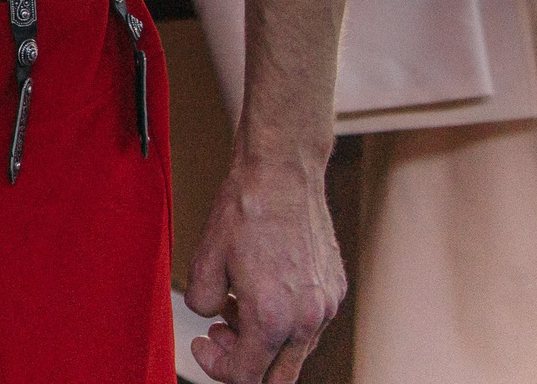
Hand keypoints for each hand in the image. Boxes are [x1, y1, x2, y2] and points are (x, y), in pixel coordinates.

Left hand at [185, 155, 345, 382]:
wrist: (283, 174)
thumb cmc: (244, 211)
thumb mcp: (205, 259)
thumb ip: (202, 302)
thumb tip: (211, 315)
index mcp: (273, 319)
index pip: (246, 376)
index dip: (216, 366)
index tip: (201, 342)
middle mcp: (308, 319)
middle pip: (277, 377)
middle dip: (242, 363)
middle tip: (219, 333)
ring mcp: (327, 305)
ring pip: (295, 350)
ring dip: (263, 340)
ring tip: (236, 304)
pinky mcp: (335, 288)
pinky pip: (309, 323)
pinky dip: (284, 320)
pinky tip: (261, 288)